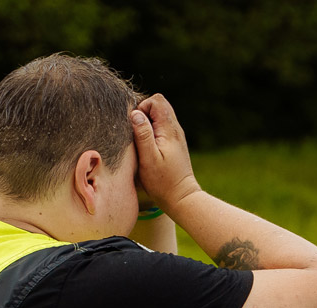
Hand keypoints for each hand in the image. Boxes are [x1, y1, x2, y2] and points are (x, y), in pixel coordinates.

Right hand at [130, 95, 200, 213]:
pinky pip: (162, 127)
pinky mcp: (174, 144)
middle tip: (137, 132)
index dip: (142, 107)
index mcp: (169, 130)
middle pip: (160, 105)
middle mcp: (175, 129)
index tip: (135, 126)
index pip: (157, 101)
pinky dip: (152, 131)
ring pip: (160, 116)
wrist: (181, 197)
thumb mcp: (149, 158)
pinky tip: (147, 147)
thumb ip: (143, 134)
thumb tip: (135, 113)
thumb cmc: (163, 181)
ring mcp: (176, 136)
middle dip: (144, 112)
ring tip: (141, 141)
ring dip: (147, 122)